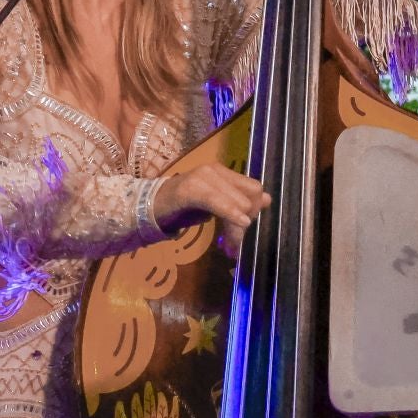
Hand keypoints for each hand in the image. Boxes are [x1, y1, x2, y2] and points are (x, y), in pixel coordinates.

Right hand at [154, 165, 271, 257]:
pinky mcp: (190, 188)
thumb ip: (239, 201)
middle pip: (248, 197)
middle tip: (235, 245)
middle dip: (246, 224)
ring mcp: (203, 177)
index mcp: (224, 172)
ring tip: (230, 247)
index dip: (254, 211)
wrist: (149, 207)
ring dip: (236, 228)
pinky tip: (237, 227)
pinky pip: (217, 201)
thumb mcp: (216, 205)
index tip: (245, 230)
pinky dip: (229, 213)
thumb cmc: (183, 207)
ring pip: (237, 202)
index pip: (253, 189)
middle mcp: (216, 170)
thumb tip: (267, 199)